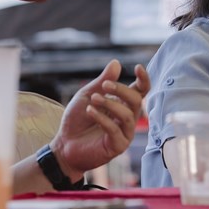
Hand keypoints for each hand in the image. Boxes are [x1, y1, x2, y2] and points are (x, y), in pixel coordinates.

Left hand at [49, 60, 149, 179]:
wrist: (64, 144)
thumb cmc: (77, 120)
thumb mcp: (87, 95)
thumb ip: (102, 81)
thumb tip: (116, 62)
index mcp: (123, 104)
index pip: (141, 91)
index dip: (143, 79)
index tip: (138, 67)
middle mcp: (128, 118)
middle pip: (137, 100)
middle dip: (121, 90)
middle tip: (104, 86)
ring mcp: (125, 133)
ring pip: (127, 115)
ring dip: (110, 104)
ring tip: (93, 99)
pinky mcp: (118, 146)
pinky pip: (114, 129)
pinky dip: (102, 118)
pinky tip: (90, 111)